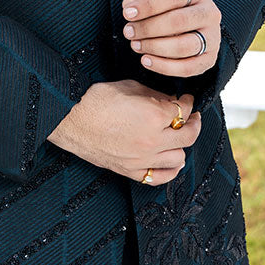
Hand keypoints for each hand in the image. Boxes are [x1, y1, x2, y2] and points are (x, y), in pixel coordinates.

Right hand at [47, 80, 201, 185]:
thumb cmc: (95, 101)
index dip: (188, 102)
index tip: (187, 99)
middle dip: (194, 123)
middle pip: (188, 135)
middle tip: (192, 117)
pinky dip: (170, 170)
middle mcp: (152, 139)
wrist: (71, 119)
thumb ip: (154, 95)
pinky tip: (171, 161)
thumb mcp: (129, 87)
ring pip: (179, 157)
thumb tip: (169, 100)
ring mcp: (142, 158)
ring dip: (181, 146)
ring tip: (178, 137)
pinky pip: (160, 177)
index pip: (183, 109)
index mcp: (153, 115)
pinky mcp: (131, 170)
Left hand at [120, 0, 220, 78]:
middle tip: (128, 32)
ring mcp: (212, 38)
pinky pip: (187, 68)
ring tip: (135, 45)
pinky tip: (146, 60)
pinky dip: (164, 67)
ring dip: (154, 47)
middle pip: (178, 21)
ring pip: (183, 46)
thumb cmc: (169, 8)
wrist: (191, 27)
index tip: (127, 13)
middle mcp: (210, 13)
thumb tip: (128, 5)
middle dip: (148, 28)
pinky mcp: (209, 59)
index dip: (149, 5)